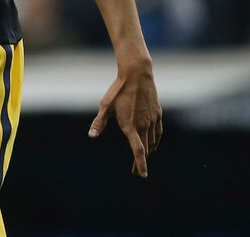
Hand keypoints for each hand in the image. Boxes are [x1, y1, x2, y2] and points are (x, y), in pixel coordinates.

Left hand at [88, 63, 162, 177]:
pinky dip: (155, 142)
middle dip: (141, 162)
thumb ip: (99, 122)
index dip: (140, 164)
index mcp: (130, 125)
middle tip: (136, 172)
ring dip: (148, 153)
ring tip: (142, 159)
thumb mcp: (105, 105)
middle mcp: (143, 125)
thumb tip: (91, 135)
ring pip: (152, 142)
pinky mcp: (157, 114)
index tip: (141, 174)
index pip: (137, 150)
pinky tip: (152, 144)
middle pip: (145, 149)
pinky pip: (158, 133)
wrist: (137, 74)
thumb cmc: (118, 89)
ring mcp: (152, 120)